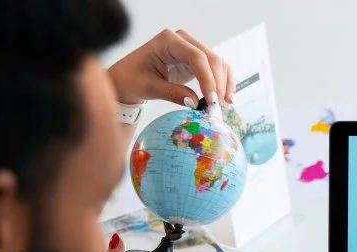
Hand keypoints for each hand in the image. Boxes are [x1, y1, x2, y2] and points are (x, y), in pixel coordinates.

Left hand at [107, 29, 234, 105]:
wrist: (129, 78)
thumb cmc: (133, 79)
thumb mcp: (149, 87)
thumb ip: (172, 93)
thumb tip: (196, 103)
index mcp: (168, 41)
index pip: (196, 57)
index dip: (208, 78)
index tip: (212, 100)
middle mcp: (183, 40)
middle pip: (211, 58)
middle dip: (218, 83)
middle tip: (217, 107)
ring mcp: (191, 48)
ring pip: (218, 63)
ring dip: (225, 84)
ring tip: (224, 105)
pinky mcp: (197, 60)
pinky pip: (217, 69)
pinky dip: (224, 83)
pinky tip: (228, 98)